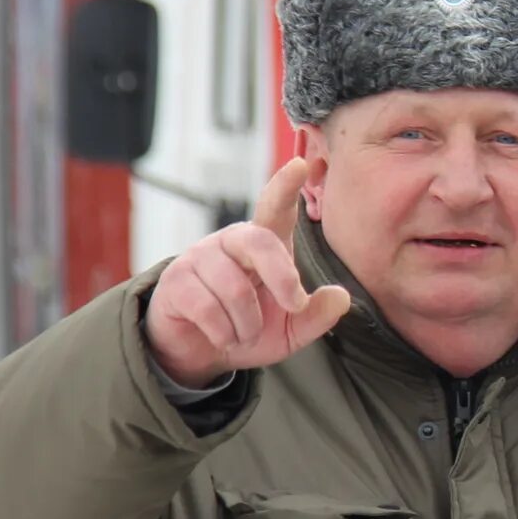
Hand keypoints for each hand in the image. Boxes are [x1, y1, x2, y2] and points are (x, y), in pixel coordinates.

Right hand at [143, 158, 351, 385]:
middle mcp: (231, 242)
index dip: (286, 187)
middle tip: (294, 306)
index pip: (274, 208)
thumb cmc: (246, 329)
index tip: (299, 165)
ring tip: (243, 333)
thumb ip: (316, 315)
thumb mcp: (289, 330)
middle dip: (282, 277)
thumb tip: (341, 297)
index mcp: (263, 244)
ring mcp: (199, 257)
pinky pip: (208, 309)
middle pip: (260, 242)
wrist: (197, 353)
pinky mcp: (176, 280)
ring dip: (248, 325)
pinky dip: (224, 334)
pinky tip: (222, 337)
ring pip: (235, 289)